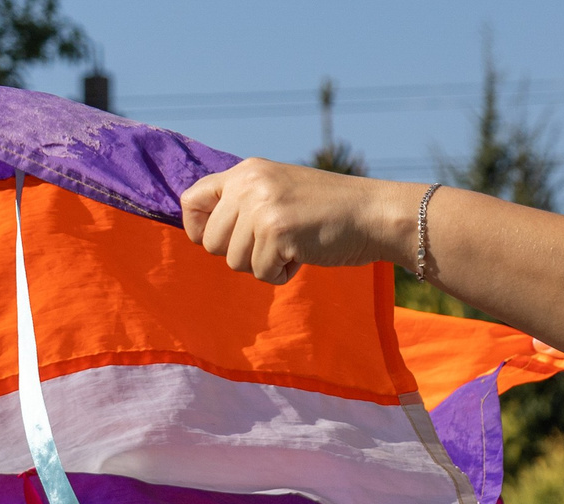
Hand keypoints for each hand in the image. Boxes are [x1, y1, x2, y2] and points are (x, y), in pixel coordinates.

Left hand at [179, 158, 415, 285]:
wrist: (374, 213)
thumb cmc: (326, 211)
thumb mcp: (276, 191)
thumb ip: (241, 203)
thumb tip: (198, 233)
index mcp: (246, 170)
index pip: (190, 200)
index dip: (197, 228)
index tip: (222, 239)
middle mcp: (249, 183)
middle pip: (209, 242)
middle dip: (239, 253)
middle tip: (274, 240)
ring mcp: (261, 207)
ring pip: (234, 262)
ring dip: (263, 263)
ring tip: (293, 243)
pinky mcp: (277, 232)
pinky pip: (261, 273)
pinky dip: (282, 273)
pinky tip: (304, 252)